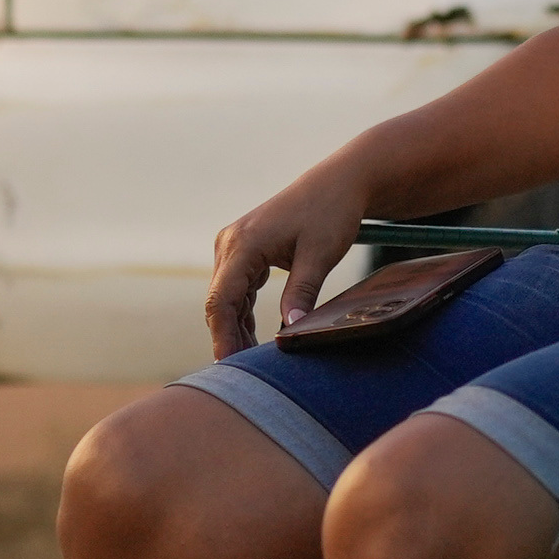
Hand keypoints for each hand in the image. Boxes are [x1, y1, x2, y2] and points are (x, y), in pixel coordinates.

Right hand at [204, 156, 374, 358]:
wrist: (338, 183)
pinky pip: (237, 290)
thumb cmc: (331, 212)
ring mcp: (235, 246)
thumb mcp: (321, 253)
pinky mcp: (245, 251)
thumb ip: (303, 290)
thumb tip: (291, 328)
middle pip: (219, 302)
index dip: (222, 336)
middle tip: (244, 374)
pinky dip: (244, 314)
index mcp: (243, 243)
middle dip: (228, 338)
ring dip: (236, 329)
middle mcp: (230, 244)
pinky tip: (254, 338)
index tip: (229, 365)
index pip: (221, 300)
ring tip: (250, 361)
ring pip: (226, 298)